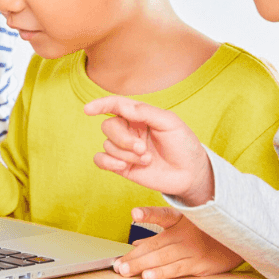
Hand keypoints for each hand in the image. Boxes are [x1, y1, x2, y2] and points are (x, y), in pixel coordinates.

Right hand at [84, 96, 214, 204]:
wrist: (191, 174)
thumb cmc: (183, 145)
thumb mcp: (170, 123)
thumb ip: (147, 112)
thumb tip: (124, 108)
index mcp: (140, 115)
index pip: (116, 105)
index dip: (101, 104)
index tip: (87, 109)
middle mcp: (130, 130)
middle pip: (109, 126)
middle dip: (123, 139)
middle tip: (142, 150)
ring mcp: (125, 149)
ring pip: (108, 145)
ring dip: (126, 154)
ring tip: (147, 160)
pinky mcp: (122, 166)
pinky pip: (101, 160)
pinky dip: (108, 162)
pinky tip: (122, 167)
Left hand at [114, 206, 242, 278]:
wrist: (236, 242)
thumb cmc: (205, 232)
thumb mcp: (183, 225)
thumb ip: (158, 234)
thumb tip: (136, 245)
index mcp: (179, 220)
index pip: (161, 215)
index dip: (147, 214)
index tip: (134, 214)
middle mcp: (184, 234)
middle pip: (154, 245)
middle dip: (134, 256)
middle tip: (117, 265)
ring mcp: (191, 249)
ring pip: (161, 258)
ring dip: (141, 265)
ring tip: (126, 271)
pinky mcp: (199, 264)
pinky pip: (176, 269)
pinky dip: (161, 273)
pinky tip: (148, 276)